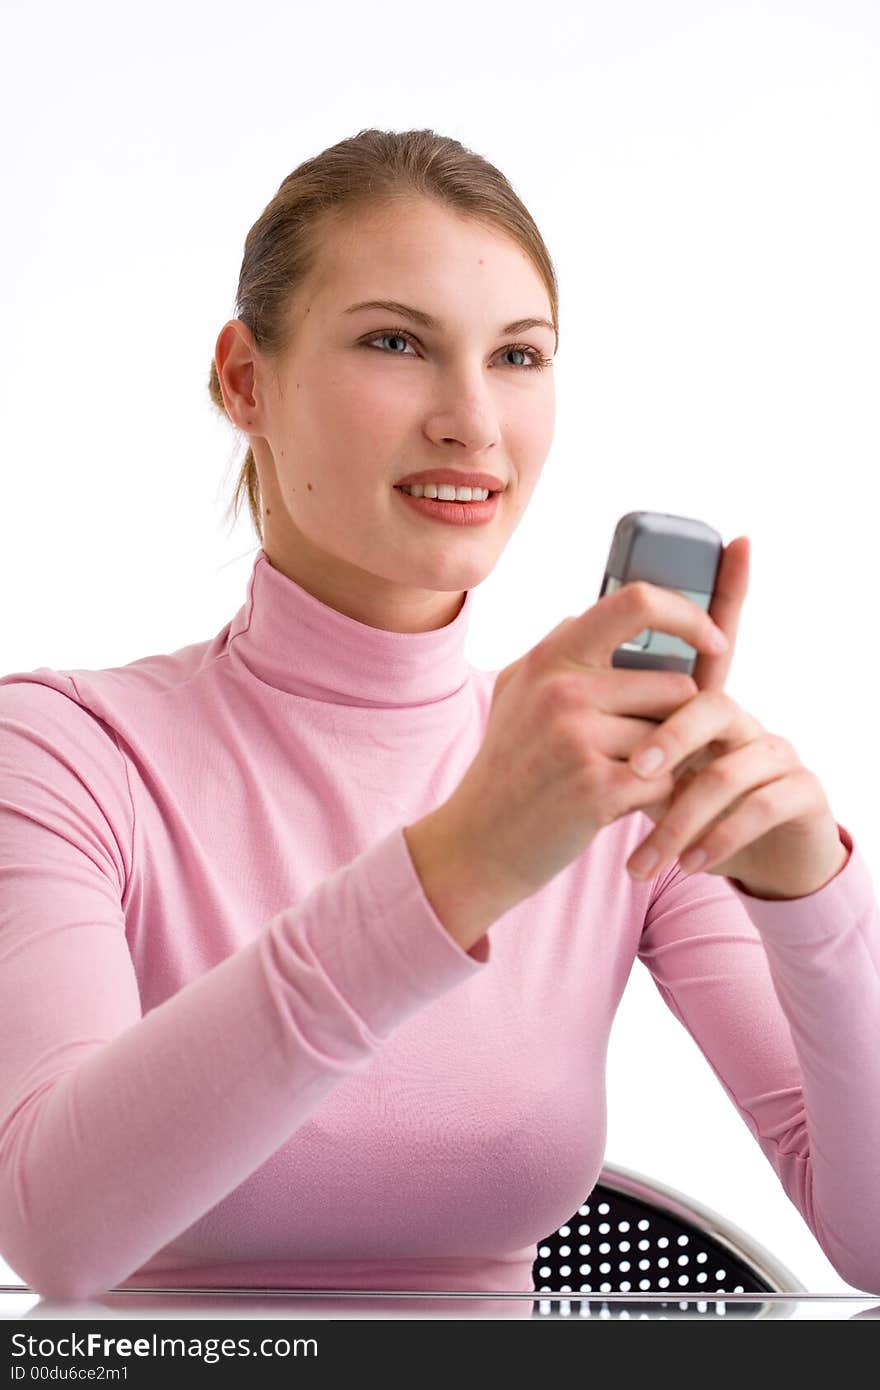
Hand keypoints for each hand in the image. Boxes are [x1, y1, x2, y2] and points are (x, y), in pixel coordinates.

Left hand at [625, 536, 849, 898]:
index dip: (731, 588)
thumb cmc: (684, 805)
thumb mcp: (646, 765)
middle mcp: (743, 716)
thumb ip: (617, 722)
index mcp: (702, 702)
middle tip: (632, 776)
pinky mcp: (800, 793)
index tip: (740, 542)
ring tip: (647, 856)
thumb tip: (558, 680)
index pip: (716, 635)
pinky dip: (718, 839)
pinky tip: (690, 864)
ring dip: (682, 817)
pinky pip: (760, 807)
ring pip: (729, 770)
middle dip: (667, 744)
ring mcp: (776, 752)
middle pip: (707, 706)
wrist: (741, 863)